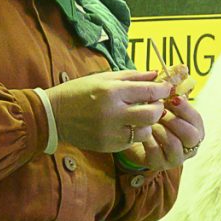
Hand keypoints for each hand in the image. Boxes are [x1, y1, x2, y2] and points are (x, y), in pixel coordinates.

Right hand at [48, 69, 170, 153]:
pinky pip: (131, 141)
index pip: (149, 91)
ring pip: (145, 132)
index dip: (162, 90)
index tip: (166, 89)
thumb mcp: (104, 78)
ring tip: (138, 116)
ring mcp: (110, 132)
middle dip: (159, 109)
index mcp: (112, 91)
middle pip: (153, 115)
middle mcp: (113, 113)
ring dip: (146, 124)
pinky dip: (133, 133)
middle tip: (155, 104)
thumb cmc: (79, 91)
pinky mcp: (108, 146)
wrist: (54, 115)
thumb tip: (156, 74)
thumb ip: (132, 76)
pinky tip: (125, 125)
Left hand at [125, 96, 203, 170]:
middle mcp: (190, 147)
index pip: (197, 120)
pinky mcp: (159, 164)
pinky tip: (142, 131)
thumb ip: (174, 93)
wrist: (137, 139)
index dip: (185, 109)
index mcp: (196, 131)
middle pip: (191, 135)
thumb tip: (181, 70)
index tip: (172, 99)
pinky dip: (148, 139)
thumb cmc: (156, 120)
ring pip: (174, 144)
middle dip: (175, 121)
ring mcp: (175, 158)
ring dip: (161, 130)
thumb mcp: (166, 106)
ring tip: (150, 122)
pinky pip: (156, 151)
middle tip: (160, 112)